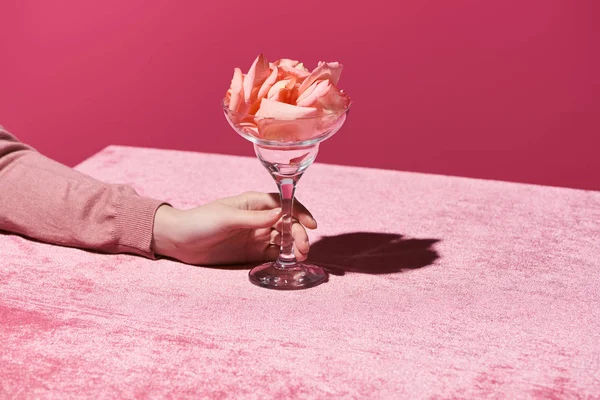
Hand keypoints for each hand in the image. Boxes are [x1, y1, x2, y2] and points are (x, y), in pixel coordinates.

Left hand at [151, 191, 316, 264]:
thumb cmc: (200, 222)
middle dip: (299, 234)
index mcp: (254, 202)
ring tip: (299, 257)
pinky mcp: (252, 252)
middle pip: (288, 223)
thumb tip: (282, 215)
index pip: (284, 204)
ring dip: (294, 246)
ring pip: (284, 239)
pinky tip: (289, 262)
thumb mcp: (227, 218)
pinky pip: (274, 253)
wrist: (179, 242)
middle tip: (303, 250)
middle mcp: (259, 217)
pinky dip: (284, 256)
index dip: (300, 212)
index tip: (312, 225)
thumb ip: (254, 219)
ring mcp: (256, 235)